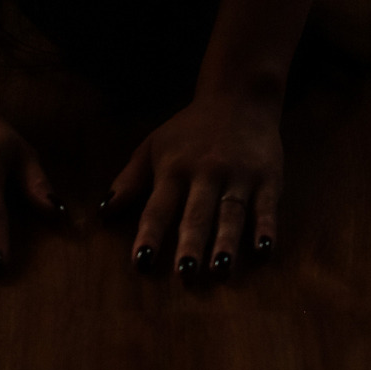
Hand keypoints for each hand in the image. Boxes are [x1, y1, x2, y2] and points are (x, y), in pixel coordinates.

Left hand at [101, 91, 282, 280]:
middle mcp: (205, 173)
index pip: (159, 207)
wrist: (239, 97)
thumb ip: (129, 180)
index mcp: (174, 169)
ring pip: (231, 212)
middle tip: (184, 273)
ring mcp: (238, 175)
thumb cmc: (190, 129)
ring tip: (221, 268)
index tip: (141, 263)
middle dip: (191, 243)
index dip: (150, 235)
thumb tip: (103, 213)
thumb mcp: (153, 146)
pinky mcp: (267, 177)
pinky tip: (264, 249)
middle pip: (197, 213)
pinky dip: (266, 228)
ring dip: (226, 241)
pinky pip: (267, 206)